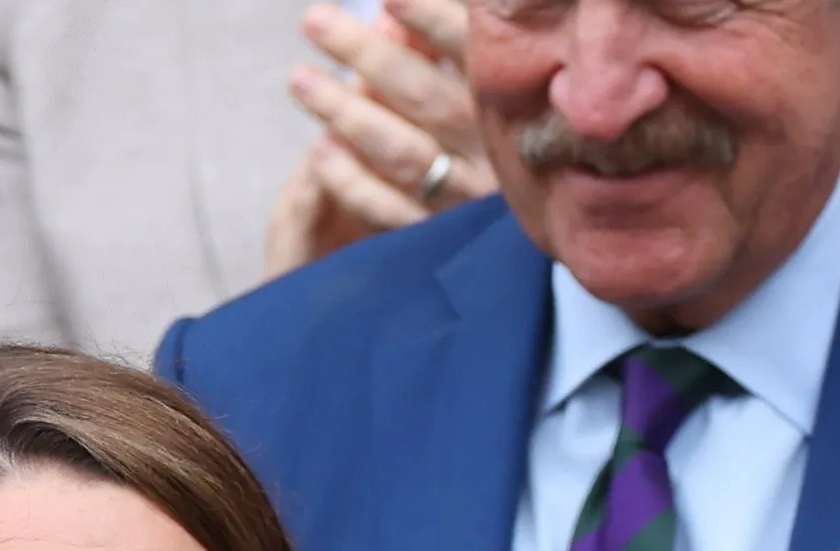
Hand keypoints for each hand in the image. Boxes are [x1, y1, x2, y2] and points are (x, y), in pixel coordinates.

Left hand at [267, 0, 491, 273]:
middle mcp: (495, 148)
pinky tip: (319, 153)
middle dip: (367, 57)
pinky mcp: (442, 238)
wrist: (538, 219)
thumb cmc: (495, 122)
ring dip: (346, 114)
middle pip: (425, 98)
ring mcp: (468, 197)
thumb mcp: (484, 78)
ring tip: (300, 81)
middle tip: (314, 22)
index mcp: (512, 97)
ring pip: (403, 153)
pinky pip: (392, 212)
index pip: (470, 51)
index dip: (431, 21)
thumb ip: (449, 44)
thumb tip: (391, 6)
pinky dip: (353, 183)